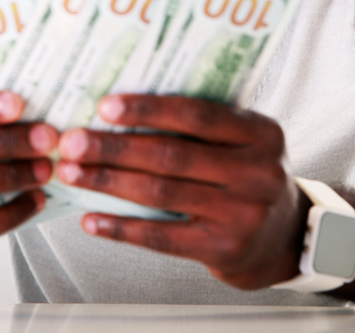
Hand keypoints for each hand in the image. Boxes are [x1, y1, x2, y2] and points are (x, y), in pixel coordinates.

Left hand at [55, 94, 307, 289]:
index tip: (104, 106)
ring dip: (108, 181)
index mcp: (260, 133)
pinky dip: (121, 227)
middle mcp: (256, 172)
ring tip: (71, 173)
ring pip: (160, 193)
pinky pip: (161, 237)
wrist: (282, 237)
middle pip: (171, 155)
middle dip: (114, 147)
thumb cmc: (246, 176)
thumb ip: (201, 125)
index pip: (197, 114)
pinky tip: (92, 219)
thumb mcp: (243, 141)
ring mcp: (242, 213)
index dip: (148, 110)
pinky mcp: (224, 248)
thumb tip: (121, 110)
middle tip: (72, 142)